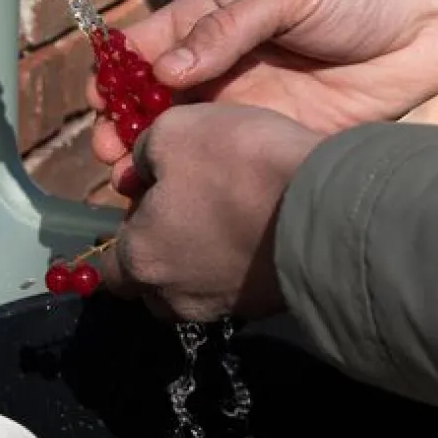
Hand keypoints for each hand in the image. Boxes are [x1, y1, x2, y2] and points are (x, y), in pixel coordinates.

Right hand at [92, 0, 437, 185]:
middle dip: (123, 125)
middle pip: (152, 100)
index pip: (146, 45)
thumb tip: (164, 71)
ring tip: (133, 182)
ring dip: (152, 158)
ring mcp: (245, 105)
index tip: (100, 101)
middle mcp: (219, 64)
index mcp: (213, 16)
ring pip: (181, 138)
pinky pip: (224, 162)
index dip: (115, 72)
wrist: (430, 30)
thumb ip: (226, 30)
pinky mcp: (273, 139)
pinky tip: (179, 197)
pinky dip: (196, 180)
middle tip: (111, 153)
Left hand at [100, 105, 319, 321]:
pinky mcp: (266, 304)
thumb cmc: (240, 167)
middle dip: (157, 251)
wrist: (331, 207)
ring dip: (198, 258)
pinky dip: (238, 260)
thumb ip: (144, 152)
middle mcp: (176, 296)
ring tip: (220, 215)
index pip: (106, 269)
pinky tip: (256, 224)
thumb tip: (142, 170)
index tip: (136, 206)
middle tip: (178, 208)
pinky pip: (236, 283)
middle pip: (151, 283)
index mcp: (142, 260)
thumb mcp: (176, 130)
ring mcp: (225, 306)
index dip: (118, 235)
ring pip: (193, 287)